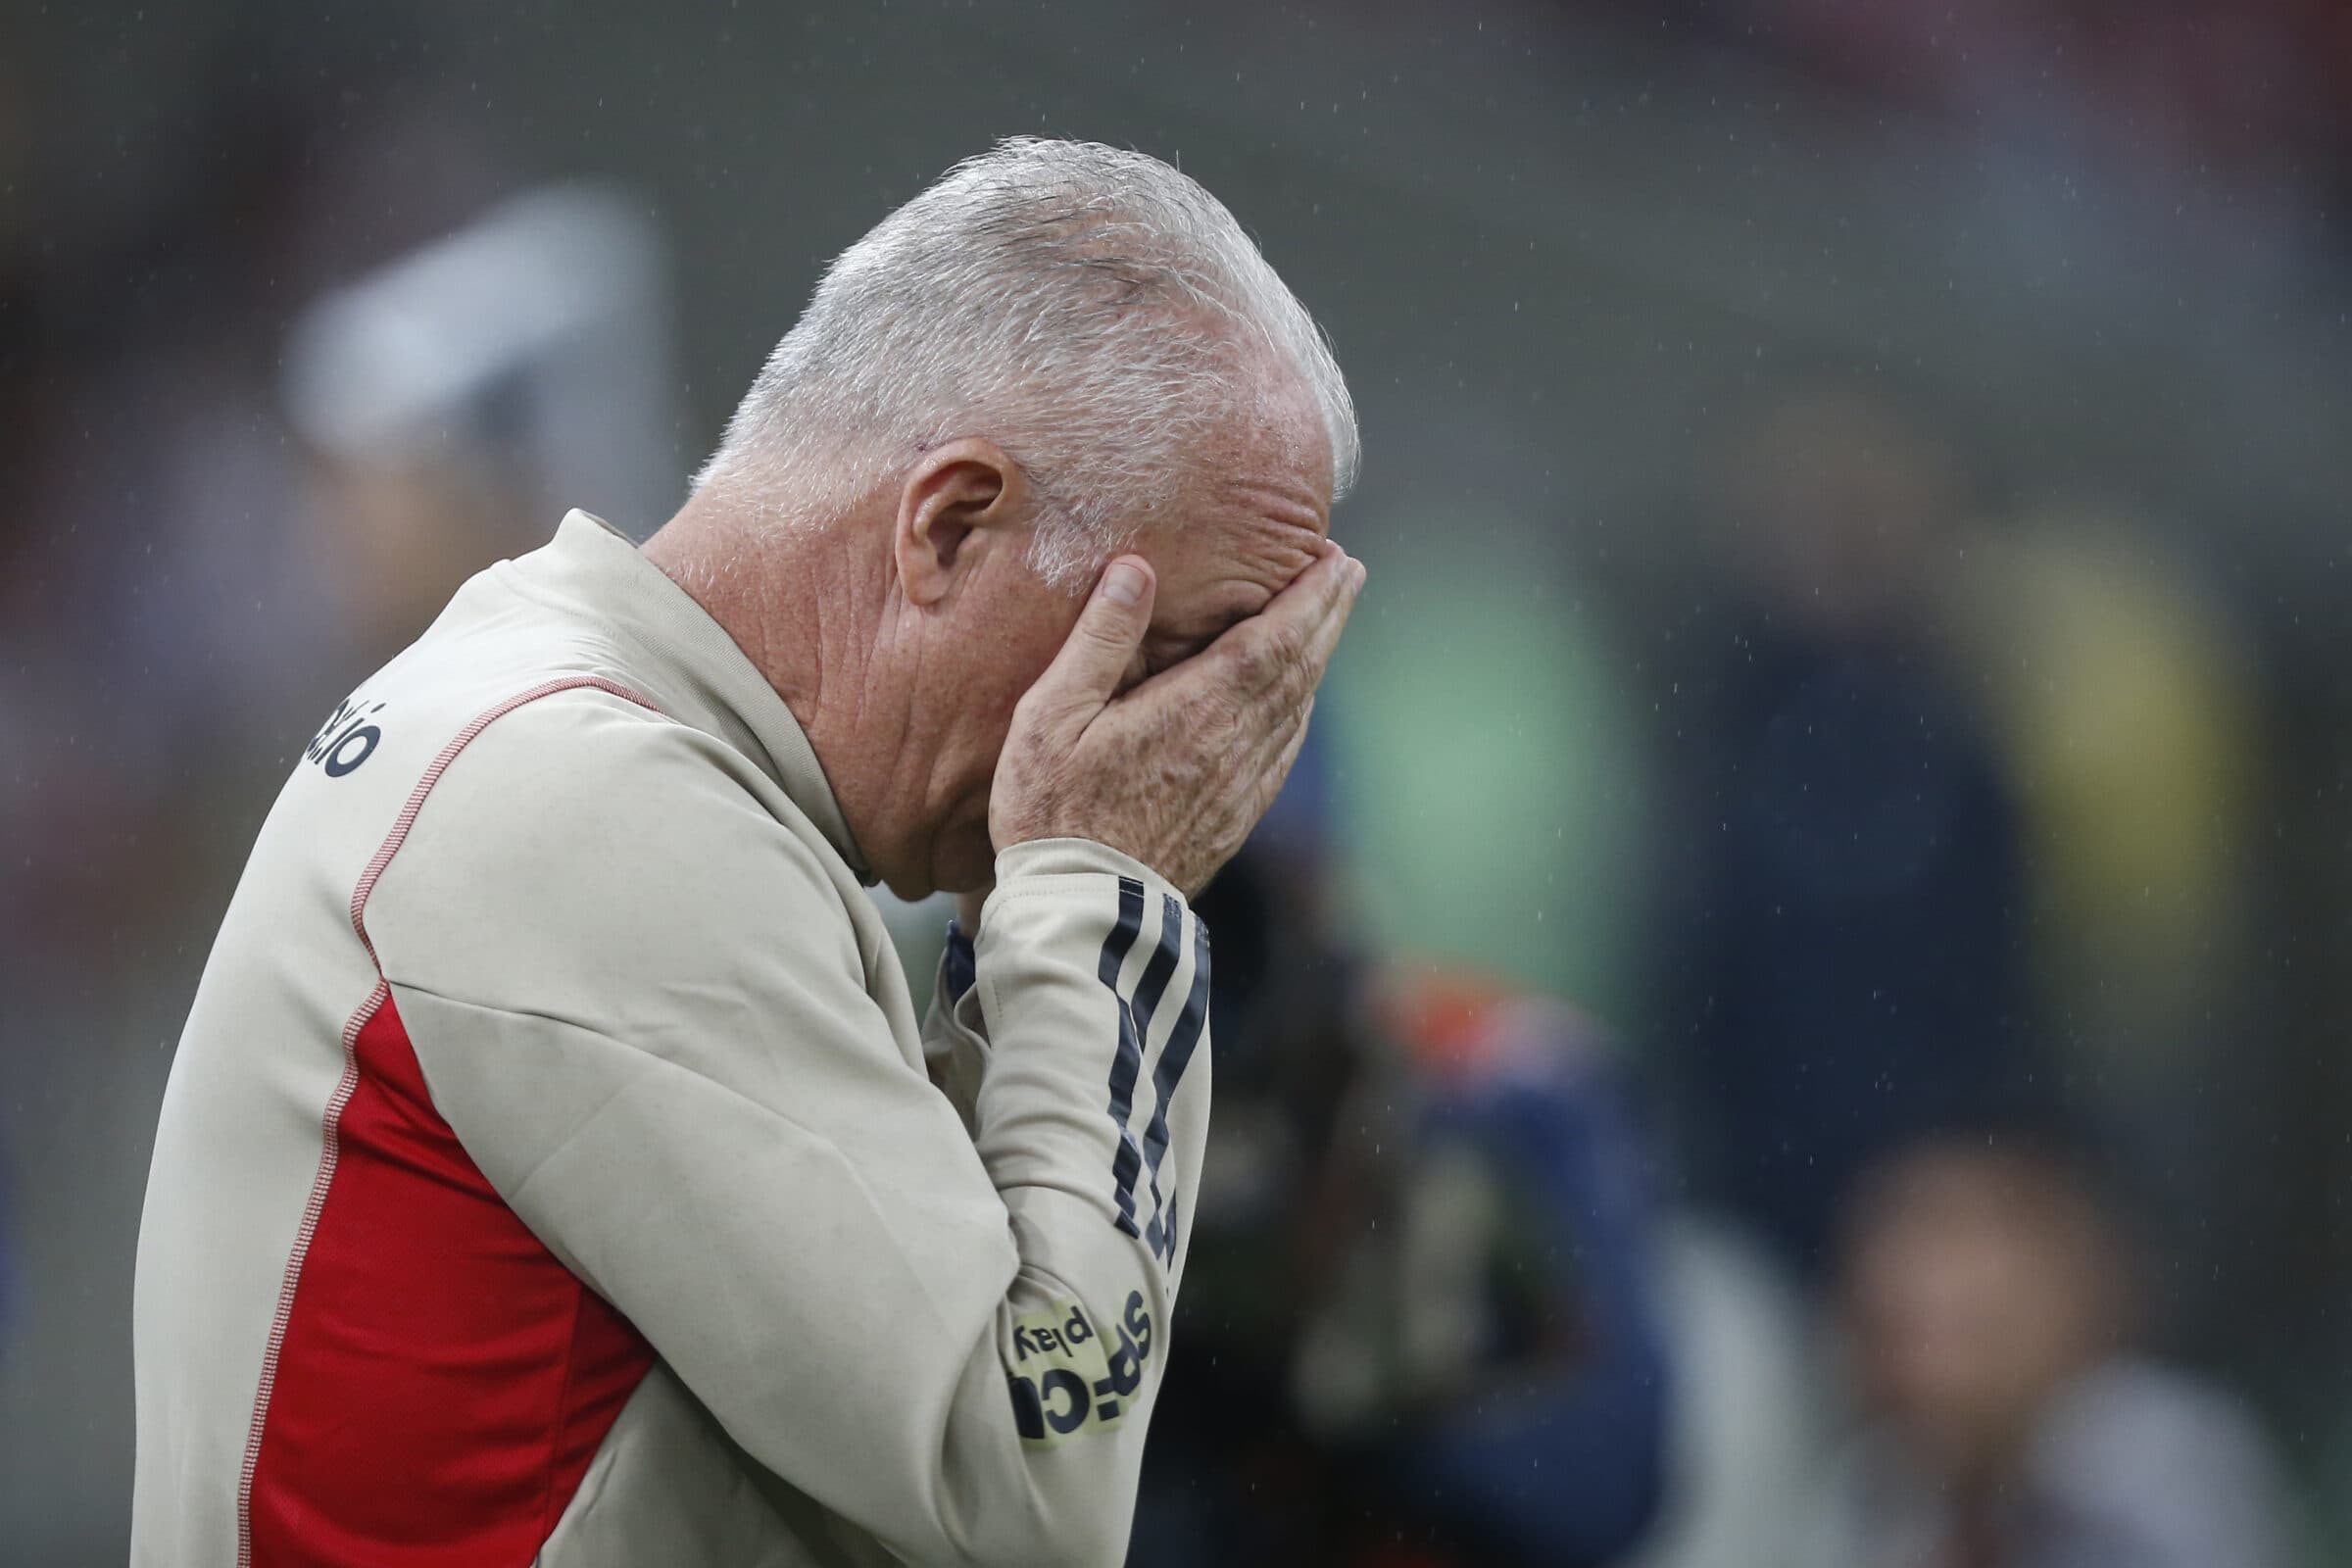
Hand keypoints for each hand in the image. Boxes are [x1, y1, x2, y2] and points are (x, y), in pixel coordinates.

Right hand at [989, 540, 1364, 896]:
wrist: (1079, 910)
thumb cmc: (1051, 810)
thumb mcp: (1052, 716)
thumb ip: (1099, 641)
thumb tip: (1136, 571)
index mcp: (1196, 711)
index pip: (1274, 640)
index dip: (1309, 596)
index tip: (1332, 557)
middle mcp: (1234, 746)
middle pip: (1298, 668)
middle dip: (1327, 614)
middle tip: (1345, 571)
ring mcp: (1241, 786)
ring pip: (1296, 708)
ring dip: (1317, 657)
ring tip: (1325, 618)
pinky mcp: (1235, 817)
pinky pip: (1283, 749)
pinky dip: (1298, 709)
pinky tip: (1295, 699)